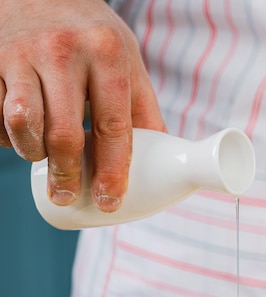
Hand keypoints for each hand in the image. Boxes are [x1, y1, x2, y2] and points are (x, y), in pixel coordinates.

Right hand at [0, 0, 165, 211]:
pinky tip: (20, 132)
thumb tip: (159, 165)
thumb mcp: (125, 60)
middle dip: (67, 176)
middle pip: (65, 135)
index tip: (109, 201)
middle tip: (67, 196)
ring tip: (42, 157)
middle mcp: (63, 50)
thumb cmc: (89, 37)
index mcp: (106, 52)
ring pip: (23, 126)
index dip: (112, 171)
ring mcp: (22, 53)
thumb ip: (141, 110)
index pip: (113, 126)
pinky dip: (6, 135)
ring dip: (32, 153)